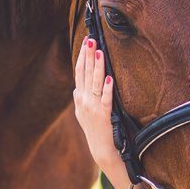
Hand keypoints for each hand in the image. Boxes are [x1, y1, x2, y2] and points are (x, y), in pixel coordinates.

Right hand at [72, 38, 117, 166]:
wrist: (100, 148)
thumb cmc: (94, 129)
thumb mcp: (83, 112)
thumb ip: (81, 98)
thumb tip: (78, 86)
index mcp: (79, 97)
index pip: (79, 72)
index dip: (82, 56)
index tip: (86, 42)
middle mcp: (83, 100)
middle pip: (85, 73)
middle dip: (88, 55)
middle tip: (91, 40)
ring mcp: (92, 107)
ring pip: (95, 82)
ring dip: (97, 67)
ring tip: (99, 52)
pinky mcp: (103, 114)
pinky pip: (106, 99)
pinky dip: (108, 88)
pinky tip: (110, 78)